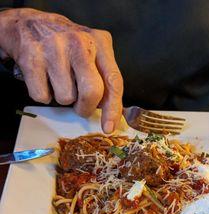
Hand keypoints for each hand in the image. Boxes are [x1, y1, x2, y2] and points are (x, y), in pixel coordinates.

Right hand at [0, 8, 122, 132]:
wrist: (28, 24)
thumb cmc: (67, 46)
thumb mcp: (92, 53)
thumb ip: (103, 78)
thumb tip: (110, 112)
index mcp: (100, 42)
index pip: (113, 81)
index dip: (113, 108)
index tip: (109, 128)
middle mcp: (79, 43)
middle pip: (91, 92)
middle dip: (86, 108)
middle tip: (80, 107)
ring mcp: (54, 49)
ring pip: (66, 98)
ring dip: (62, 98)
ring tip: (58, 81)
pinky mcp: (32, 58)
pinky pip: (43, 97)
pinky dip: (43, 94)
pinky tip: (43, 78)